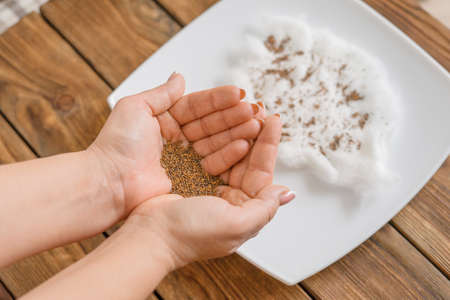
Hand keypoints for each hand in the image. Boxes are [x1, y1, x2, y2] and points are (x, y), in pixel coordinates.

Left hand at [88, 73, 261, 214]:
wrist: (110, 182)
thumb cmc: (117, 145)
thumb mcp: (136, 108)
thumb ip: (162, 93)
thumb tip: (179, 76)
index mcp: (166, 120)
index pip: (198, 106)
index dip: (219, 99)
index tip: (239, 93)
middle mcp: (178, 138)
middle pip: (211, 123)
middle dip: (234, 115)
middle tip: (254, 109)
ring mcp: (186, 158)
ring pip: (216, 141)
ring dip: (237, 131)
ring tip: (255, 123)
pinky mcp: (191, 177)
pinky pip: (214, 162)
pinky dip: (230, 153)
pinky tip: (244, 145)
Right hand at [126, 115, 294, 268]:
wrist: (150, 235)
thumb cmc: (191, 234)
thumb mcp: (235, 224)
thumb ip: (264, 208)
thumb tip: (287, 193)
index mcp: (244, 209)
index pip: (262, 172)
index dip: (269, 145)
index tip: (274, 121)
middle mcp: (230, 198)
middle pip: (247, 160)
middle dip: (255, 134)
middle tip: (258, 109)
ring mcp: (210, 186)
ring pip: (229, 153)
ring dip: (236, 131)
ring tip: (243, 110)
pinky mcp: (190, 177)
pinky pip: (209, 153)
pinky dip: (216, 137)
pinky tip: (221, 123)